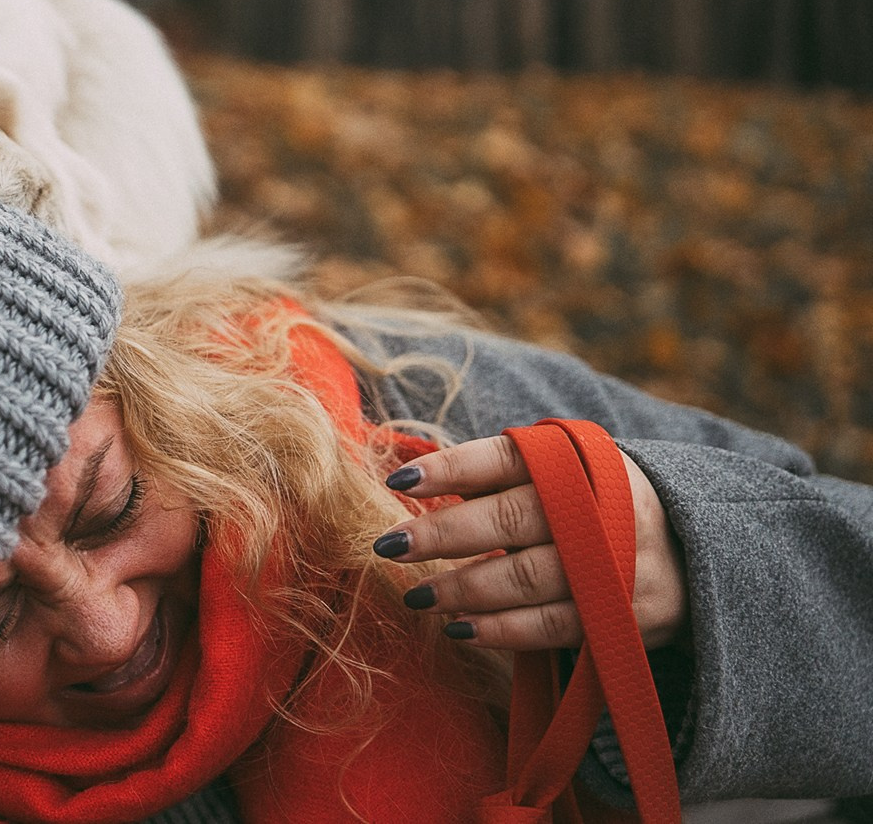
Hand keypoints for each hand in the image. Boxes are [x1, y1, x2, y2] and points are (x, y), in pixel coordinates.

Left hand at [376, 435, 688, 650]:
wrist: (699, 548)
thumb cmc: (594, 504)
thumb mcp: (564, 472)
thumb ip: (498, 475)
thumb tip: (411, 477)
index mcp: (578, 460)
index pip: (507, 458)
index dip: (451, 468)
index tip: (399, 482)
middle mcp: (601, 506)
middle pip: (510, 519)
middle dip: (444, 533)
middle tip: (390, 545)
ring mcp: (620, 562)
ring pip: (527, 578)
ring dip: (464, 589)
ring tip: (418, 596)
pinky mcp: (631, 615)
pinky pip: (555, 627)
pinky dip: (502, 631)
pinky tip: (460, 629)